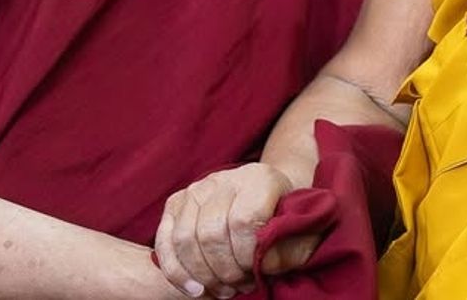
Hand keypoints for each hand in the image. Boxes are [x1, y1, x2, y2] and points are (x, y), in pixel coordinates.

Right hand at [154, 163, 317, 297]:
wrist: (267, 196)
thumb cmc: (286, 219)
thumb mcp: (301, 231)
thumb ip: (289, 249)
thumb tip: (262, 265)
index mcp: (260, 178)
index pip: (244, 220)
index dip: (246, 255)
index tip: (256, 273)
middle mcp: (225, 178)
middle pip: (210, 232)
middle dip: (224, 270)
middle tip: (240, 287)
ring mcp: (197, 188)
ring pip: (185, 239)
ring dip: (202, 275)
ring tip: (224, 290)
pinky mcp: (176, 203)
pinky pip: (165, 241)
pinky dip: (176, 271)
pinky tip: (195, 290)